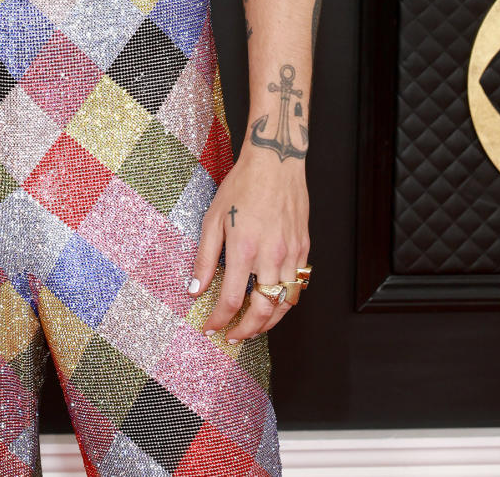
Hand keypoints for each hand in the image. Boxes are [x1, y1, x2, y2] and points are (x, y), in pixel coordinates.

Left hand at [187, 146, 308, 343]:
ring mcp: (291, 254)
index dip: (219, 321)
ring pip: (284, 304)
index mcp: (244, 249)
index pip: (231, 300)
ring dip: (269, 322)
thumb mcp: (213, 218)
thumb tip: (195, 288)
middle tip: (234, 337)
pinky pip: (298, 285)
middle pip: (262, 311)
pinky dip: (286, 301)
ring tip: (254, 327)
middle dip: (246, 331)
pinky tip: (273, 302)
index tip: (211, 328)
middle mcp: (271, 256)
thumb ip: (205, 257)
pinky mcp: (304, 248)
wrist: (275, 162)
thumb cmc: (242, 185)